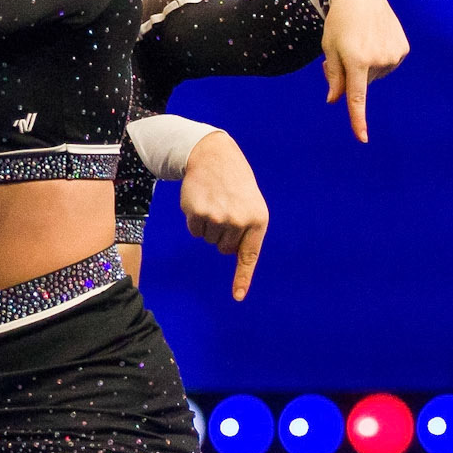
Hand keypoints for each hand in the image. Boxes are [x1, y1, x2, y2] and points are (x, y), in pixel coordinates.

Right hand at [180, 129, 268, 299]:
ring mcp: (218, 217)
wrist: (214, 156)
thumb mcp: (250, 204)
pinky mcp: (198, 213)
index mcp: (258, 220)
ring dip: (208, 226)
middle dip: (222, 235)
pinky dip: (195, 220)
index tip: (238, 297)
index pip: (249, 256)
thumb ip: (247, 229)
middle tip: (225, 209)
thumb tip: (232, 254)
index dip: (242, 278)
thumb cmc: (235, 184)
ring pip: (208, 240)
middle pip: (224, 248)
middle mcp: (239, 221)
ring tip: (215, 202)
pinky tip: (202, 201)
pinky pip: (195, 231)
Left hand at [321, 0, 408, 142]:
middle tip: (343, 52)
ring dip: (365, 66)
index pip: (357, 97)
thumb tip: (335, 101)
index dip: (358, 119)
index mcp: (356, 60)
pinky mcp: (402, 49)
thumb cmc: (339, 23)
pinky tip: (374, 40)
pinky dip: (379, 58)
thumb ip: (333, 77)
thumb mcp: (329, 48)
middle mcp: (378, 59)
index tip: (362, 138)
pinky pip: (387, 65)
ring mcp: (393, 55)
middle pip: (361, 84)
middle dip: (351, 75)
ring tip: (360, 41)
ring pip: (375, 75)